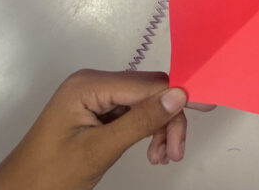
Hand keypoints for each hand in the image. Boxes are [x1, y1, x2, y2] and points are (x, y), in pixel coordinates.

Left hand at [0, 70, 197, 189]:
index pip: (146, 84)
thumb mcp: (99, 150)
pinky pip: (132, 114)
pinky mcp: (97, 112)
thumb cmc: (50, 175)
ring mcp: (95, 97)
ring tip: (161, 159)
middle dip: (167, 119)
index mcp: (88, 85)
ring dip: (159, 129)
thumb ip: (140, 122)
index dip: (177, 95)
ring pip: (145, 104)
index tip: (208, 107)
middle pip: (148, 91)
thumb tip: (180, 94)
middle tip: (174, 153)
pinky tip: (151, 153)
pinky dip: (146, 132)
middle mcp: (93, 83)